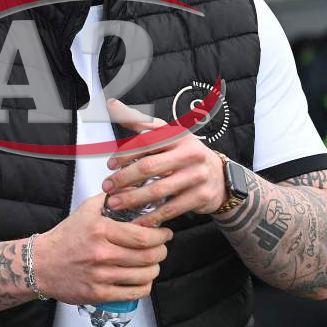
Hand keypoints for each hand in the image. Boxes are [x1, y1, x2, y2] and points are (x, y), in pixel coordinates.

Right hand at [34, 193, 172, 305]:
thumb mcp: (85, 210)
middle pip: (147, 257)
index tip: (165, 234)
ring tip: (152, 264)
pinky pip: (133, 293)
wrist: (40, 264)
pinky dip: (144, 287)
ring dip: (154, 269)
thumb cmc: (64, 238)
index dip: (161, 236)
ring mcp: (100, 276)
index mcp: (100, 230)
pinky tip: (142, 280)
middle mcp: (101, 253)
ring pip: (144, 276)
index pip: (143, 236)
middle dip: (161, 252)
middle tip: (161, 248)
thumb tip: (130, 190)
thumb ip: (108, 199)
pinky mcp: (98, 294)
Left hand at [100, 100, 226, 225]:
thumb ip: (140, 123)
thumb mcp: (168, 134)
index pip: (146, 142)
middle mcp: (189, 153)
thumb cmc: (186, 154)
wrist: (219, 177)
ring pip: (158, 189)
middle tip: (107, 187)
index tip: (109, 166)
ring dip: (132, 199)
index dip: (124, 154)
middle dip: (123, 179)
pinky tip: (137, 221)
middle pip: (149, 167)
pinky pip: (170, 209)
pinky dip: (151, 217)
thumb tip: (113, 105)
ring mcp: (196, 176)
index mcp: (178, 135)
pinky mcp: (200, 196)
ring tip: (115, 204)